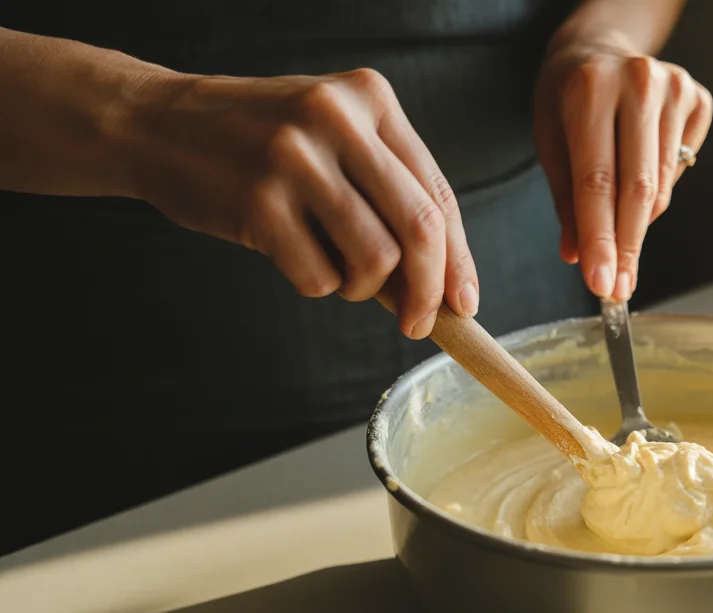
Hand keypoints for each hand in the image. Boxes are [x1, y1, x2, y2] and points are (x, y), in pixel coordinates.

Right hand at [125, 68, 476, 337]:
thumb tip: (442, 286)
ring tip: (337, 270)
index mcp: (370, 98)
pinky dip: (317, 284)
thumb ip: (388, 193)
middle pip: (419, 229)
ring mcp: (295, 159)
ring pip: (375, 260)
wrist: (157, 124)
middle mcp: (337, 120)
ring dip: (364, 289)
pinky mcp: (258, 202)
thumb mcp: (334, 137)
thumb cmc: (260, 142)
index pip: (437, 194)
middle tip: (419, 323)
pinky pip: (320, 278)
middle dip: (429, 291)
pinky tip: (293, 255)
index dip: (459, 258)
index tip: (464, 302)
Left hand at [534, 35, 711, 300]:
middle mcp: (638, 82)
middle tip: (619, 289)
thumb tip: (578, 257)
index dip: (601, 239)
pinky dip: (660, 190)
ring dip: (640, 223)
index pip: (597, 182)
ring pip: (662, 185)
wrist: (597, 49)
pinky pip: (681, 170)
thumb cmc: (568, 98)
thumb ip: (566, 201)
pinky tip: (640, 178)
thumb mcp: (550, 141)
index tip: (602, 283)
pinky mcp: (698, 98)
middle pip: (638, 189)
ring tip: (620, 236)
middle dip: (627, 247)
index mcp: (590, 90)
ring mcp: (674, 87)